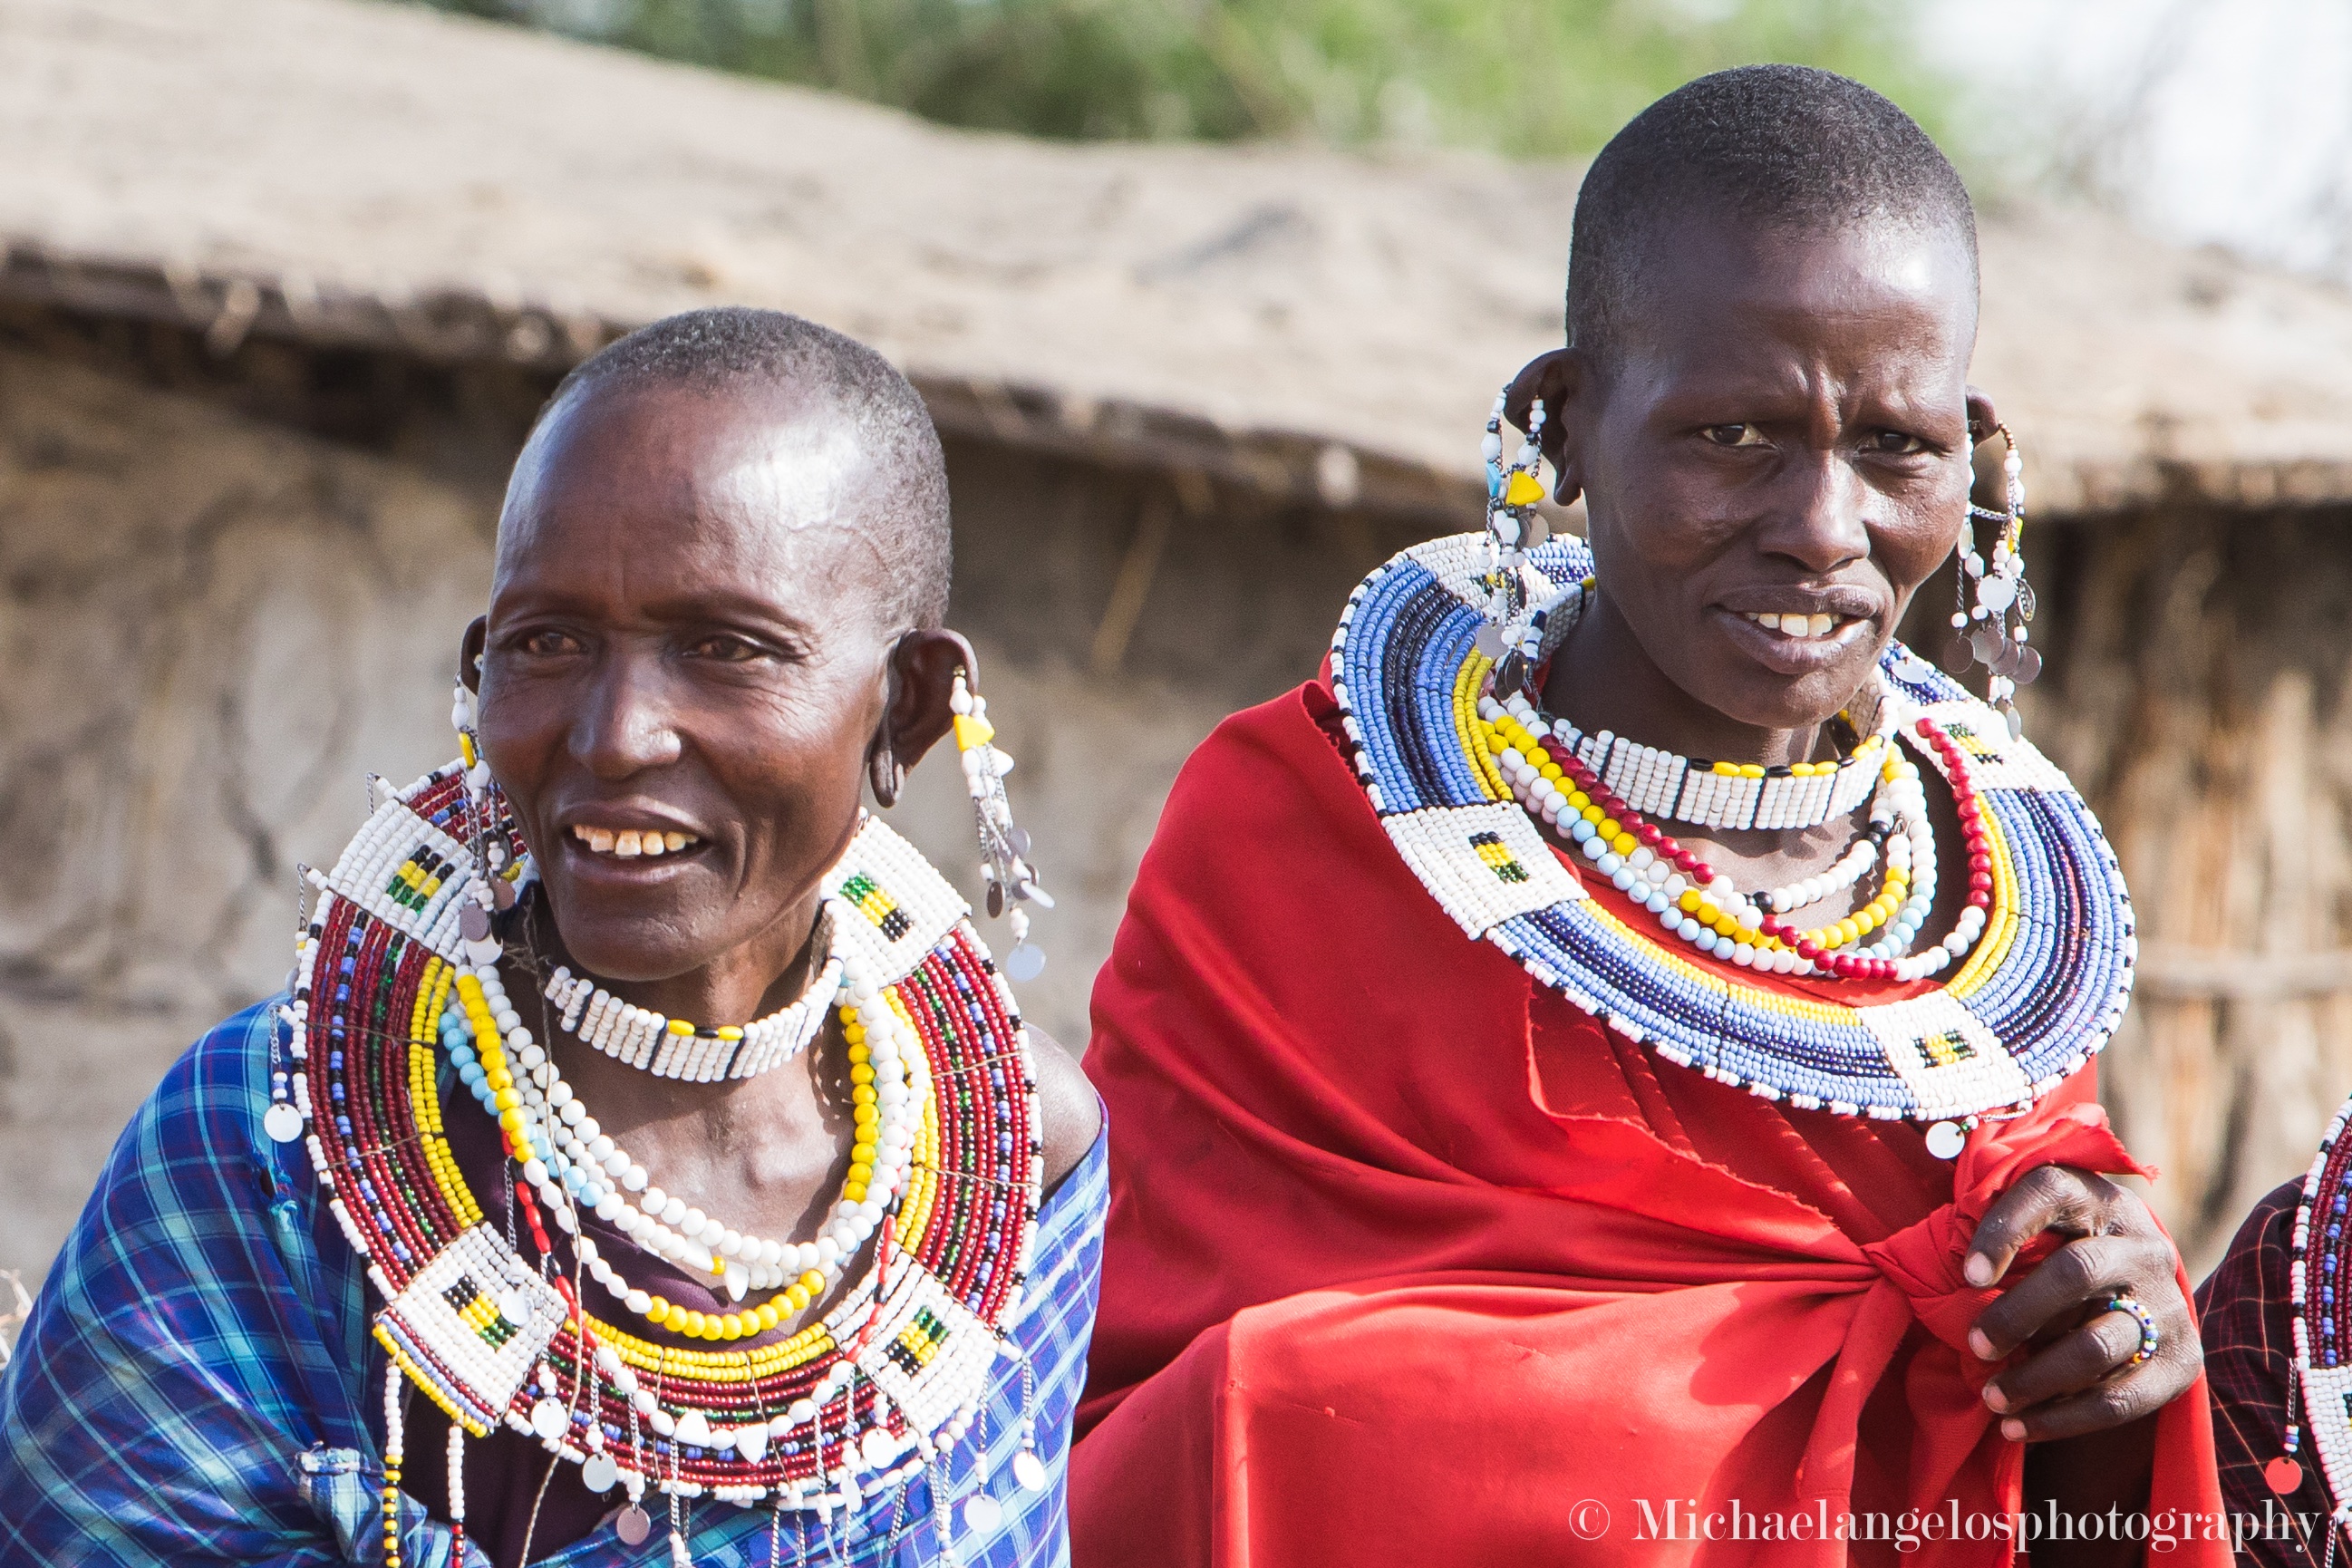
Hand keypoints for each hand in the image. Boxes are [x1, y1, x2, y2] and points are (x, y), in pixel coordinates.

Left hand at [1963, 1164, 2199, 1441]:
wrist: (2145, 1296)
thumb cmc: (2060, 1256)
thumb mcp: (2039, 1228)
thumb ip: (1996, 1230)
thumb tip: (1917, 1256)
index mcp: (2097, 1199)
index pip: (2049, 1191)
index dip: (2004, 1228)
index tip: (1965, 1275)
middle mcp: (2142, 1245)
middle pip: (2076, 1273)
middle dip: (2015, 1314)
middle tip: (1974, 1346)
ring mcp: (2169, 1304)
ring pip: (2098, 1345)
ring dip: (2036, 1378)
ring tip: (1991, 1399)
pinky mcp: (2184, 1361)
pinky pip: (2121, 1399)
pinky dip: (2064, 1419)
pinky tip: (2019, 1428)